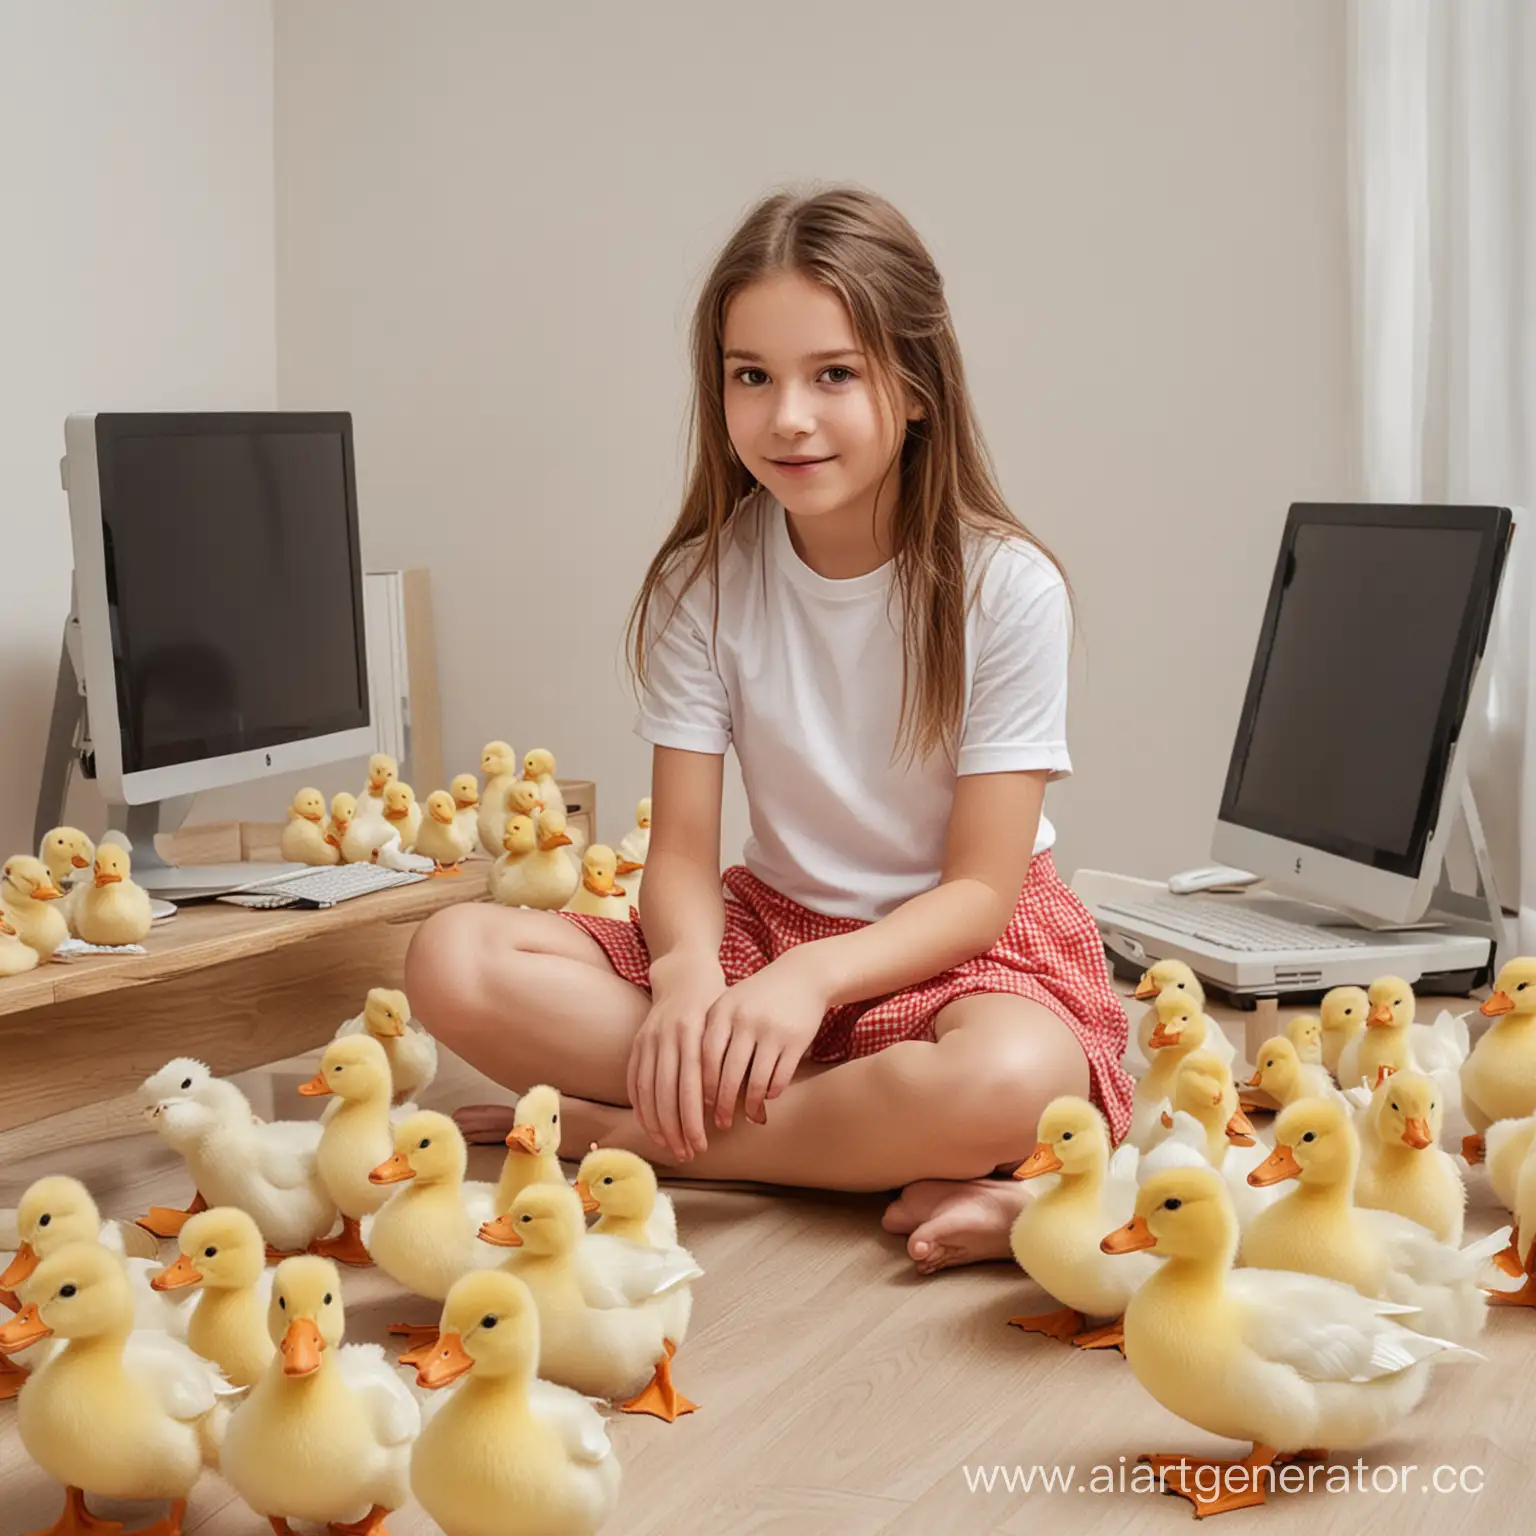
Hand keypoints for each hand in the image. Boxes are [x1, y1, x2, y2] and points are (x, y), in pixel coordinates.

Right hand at [628, 950, 726, 1162]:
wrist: (686, 975)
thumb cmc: (718, 1008)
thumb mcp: (729, 1030)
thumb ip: (731, 1066)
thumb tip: (751, 1112)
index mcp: (693, 1035)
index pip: (690, 1090)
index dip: (693, 1122)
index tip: (702, 1146)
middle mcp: (667, 1038)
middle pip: (667, 1095)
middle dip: (676, 1129)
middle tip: (687, 1154)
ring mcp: (648, 1039)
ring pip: (648, 1091)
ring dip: (657, 1124)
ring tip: (669, 1147)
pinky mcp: (637, 1042)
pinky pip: (634, 1080)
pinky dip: (640, 1106)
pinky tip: (649, 1126)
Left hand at [702, 952, 828, 1130]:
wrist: (803, 975)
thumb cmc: (758, 997)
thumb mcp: (731, 1005)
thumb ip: (713, 1035)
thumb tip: (698, 1085)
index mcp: (722, 1011)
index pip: (705, 1058)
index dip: (702, 1086)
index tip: (701, 1105)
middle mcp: (744, 1020)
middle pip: (728, 1075)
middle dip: (723, 1105)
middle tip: (721, 1124)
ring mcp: (771, 1030)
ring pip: (756, 1082)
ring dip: (751, 1105)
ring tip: (748, 1116)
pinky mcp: (795, 1040)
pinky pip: (780, 1078)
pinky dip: (772, 1092)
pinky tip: (769, 1096)